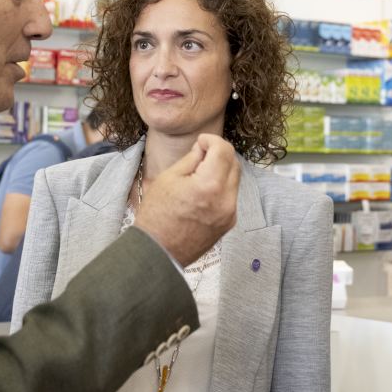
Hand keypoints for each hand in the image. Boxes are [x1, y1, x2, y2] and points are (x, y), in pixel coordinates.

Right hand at [135, 133, 239, 265]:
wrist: (158, 251)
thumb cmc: (157, 214)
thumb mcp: (169, 178)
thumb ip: (191, 159)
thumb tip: (204, 148)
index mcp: (209, 185)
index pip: (224, 150)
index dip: (212, 140)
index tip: (201, 141)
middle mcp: (226, 199)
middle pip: (234, 163)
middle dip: (219, 153)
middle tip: (201, 154)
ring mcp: (230, 213)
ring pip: (234, 180)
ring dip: (222, 170)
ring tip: (200, 173)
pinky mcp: (229, 223)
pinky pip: (231, 196)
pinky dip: (221, 187)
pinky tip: (203, 191)